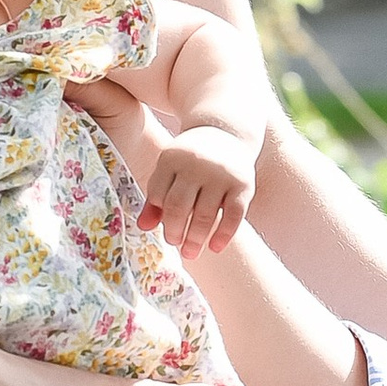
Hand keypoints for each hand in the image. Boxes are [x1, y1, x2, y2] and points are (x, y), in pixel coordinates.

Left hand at [143, 125, 256, 260]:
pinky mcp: (243, 184)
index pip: (158, 194)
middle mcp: (196, 164)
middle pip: (178, 206)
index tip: (164, 226)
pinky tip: (215, 248)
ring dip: (195, 239)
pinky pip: (233, 215)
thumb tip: (143, 227)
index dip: (159, 214)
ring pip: (204, 215)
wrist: (227, 132)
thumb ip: (156, 196)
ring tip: (190, 252)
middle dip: (174, 231)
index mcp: (171, 158)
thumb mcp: (170, 168)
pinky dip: (223, 235)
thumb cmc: (192, 159)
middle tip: (175, 243)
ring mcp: (221, 174)